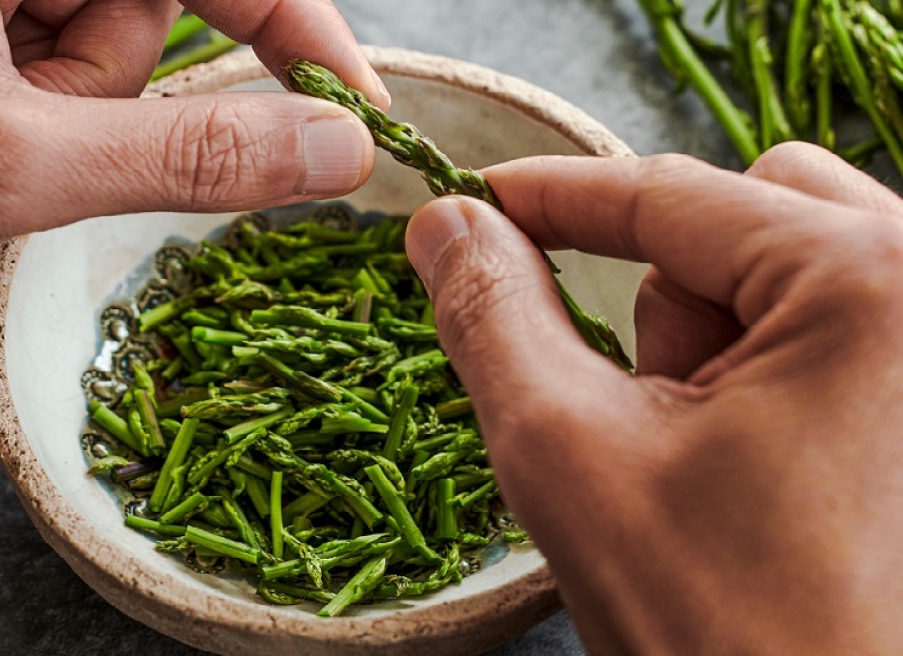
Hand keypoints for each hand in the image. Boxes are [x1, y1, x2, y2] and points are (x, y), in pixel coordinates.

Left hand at [0, 0, 381, 325]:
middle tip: (28, 133)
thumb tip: (327, 151)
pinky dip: (41, 120)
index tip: (355, 109)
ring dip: (67, 114)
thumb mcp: (5, 167)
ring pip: (111, 45)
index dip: (295, 24)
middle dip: (118, 85)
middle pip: (154, 0)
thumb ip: (185, 159)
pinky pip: (64, 68)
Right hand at [405, 142, 902, 652]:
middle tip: (649, 408)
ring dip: (720, 341)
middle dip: (672, 296)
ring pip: (795, 268)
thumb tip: (447, 226)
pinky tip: (760, 469)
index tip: (479, 201)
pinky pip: (842, 323)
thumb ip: (493, 316)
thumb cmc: (726, 629)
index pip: (673, 196)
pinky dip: (770, 368)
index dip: (555, 196)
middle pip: (755, 213)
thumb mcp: (569, 453)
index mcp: (872, 283)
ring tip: (710, 462)